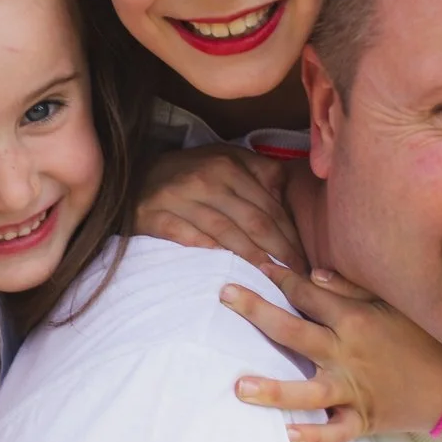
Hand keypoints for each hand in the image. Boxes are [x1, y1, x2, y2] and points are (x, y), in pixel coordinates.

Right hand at [133, 145, 305, 272]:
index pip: (270, 207)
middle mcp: (207, 179)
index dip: (292, 237)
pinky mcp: (154, 216)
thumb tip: (291, 199)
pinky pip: (187, 238)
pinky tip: (225, 269)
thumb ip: (260, 174)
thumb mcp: (226, 160)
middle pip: (254, 221)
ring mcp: (179, 197)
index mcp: (230, 165)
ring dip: (252, 258)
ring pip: (226, 232)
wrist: (135, 175)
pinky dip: (209, 253)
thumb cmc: (191, 173)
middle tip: (297, 279)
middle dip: (280, 253)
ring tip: (271, 281)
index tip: (306, 263)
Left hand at [220, 262, 441, 441]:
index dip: (280, 278)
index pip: (308, 295)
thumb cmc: (424, 340)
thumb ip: (354, 288)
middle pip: (294, 332)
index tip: (254, 265)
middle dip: (257, 312)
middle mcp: (349, 353)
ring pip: (308, 391)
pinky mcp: (365, 419)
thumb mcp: (396, 305)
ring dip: (273, 389)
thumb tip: (314, 273)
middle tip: (224, 295)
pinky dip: (316, 435)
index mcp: (356, 320)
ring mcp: (355, 389)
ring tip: (239, 387)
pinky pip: (337, 431)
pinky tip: (289, 437)